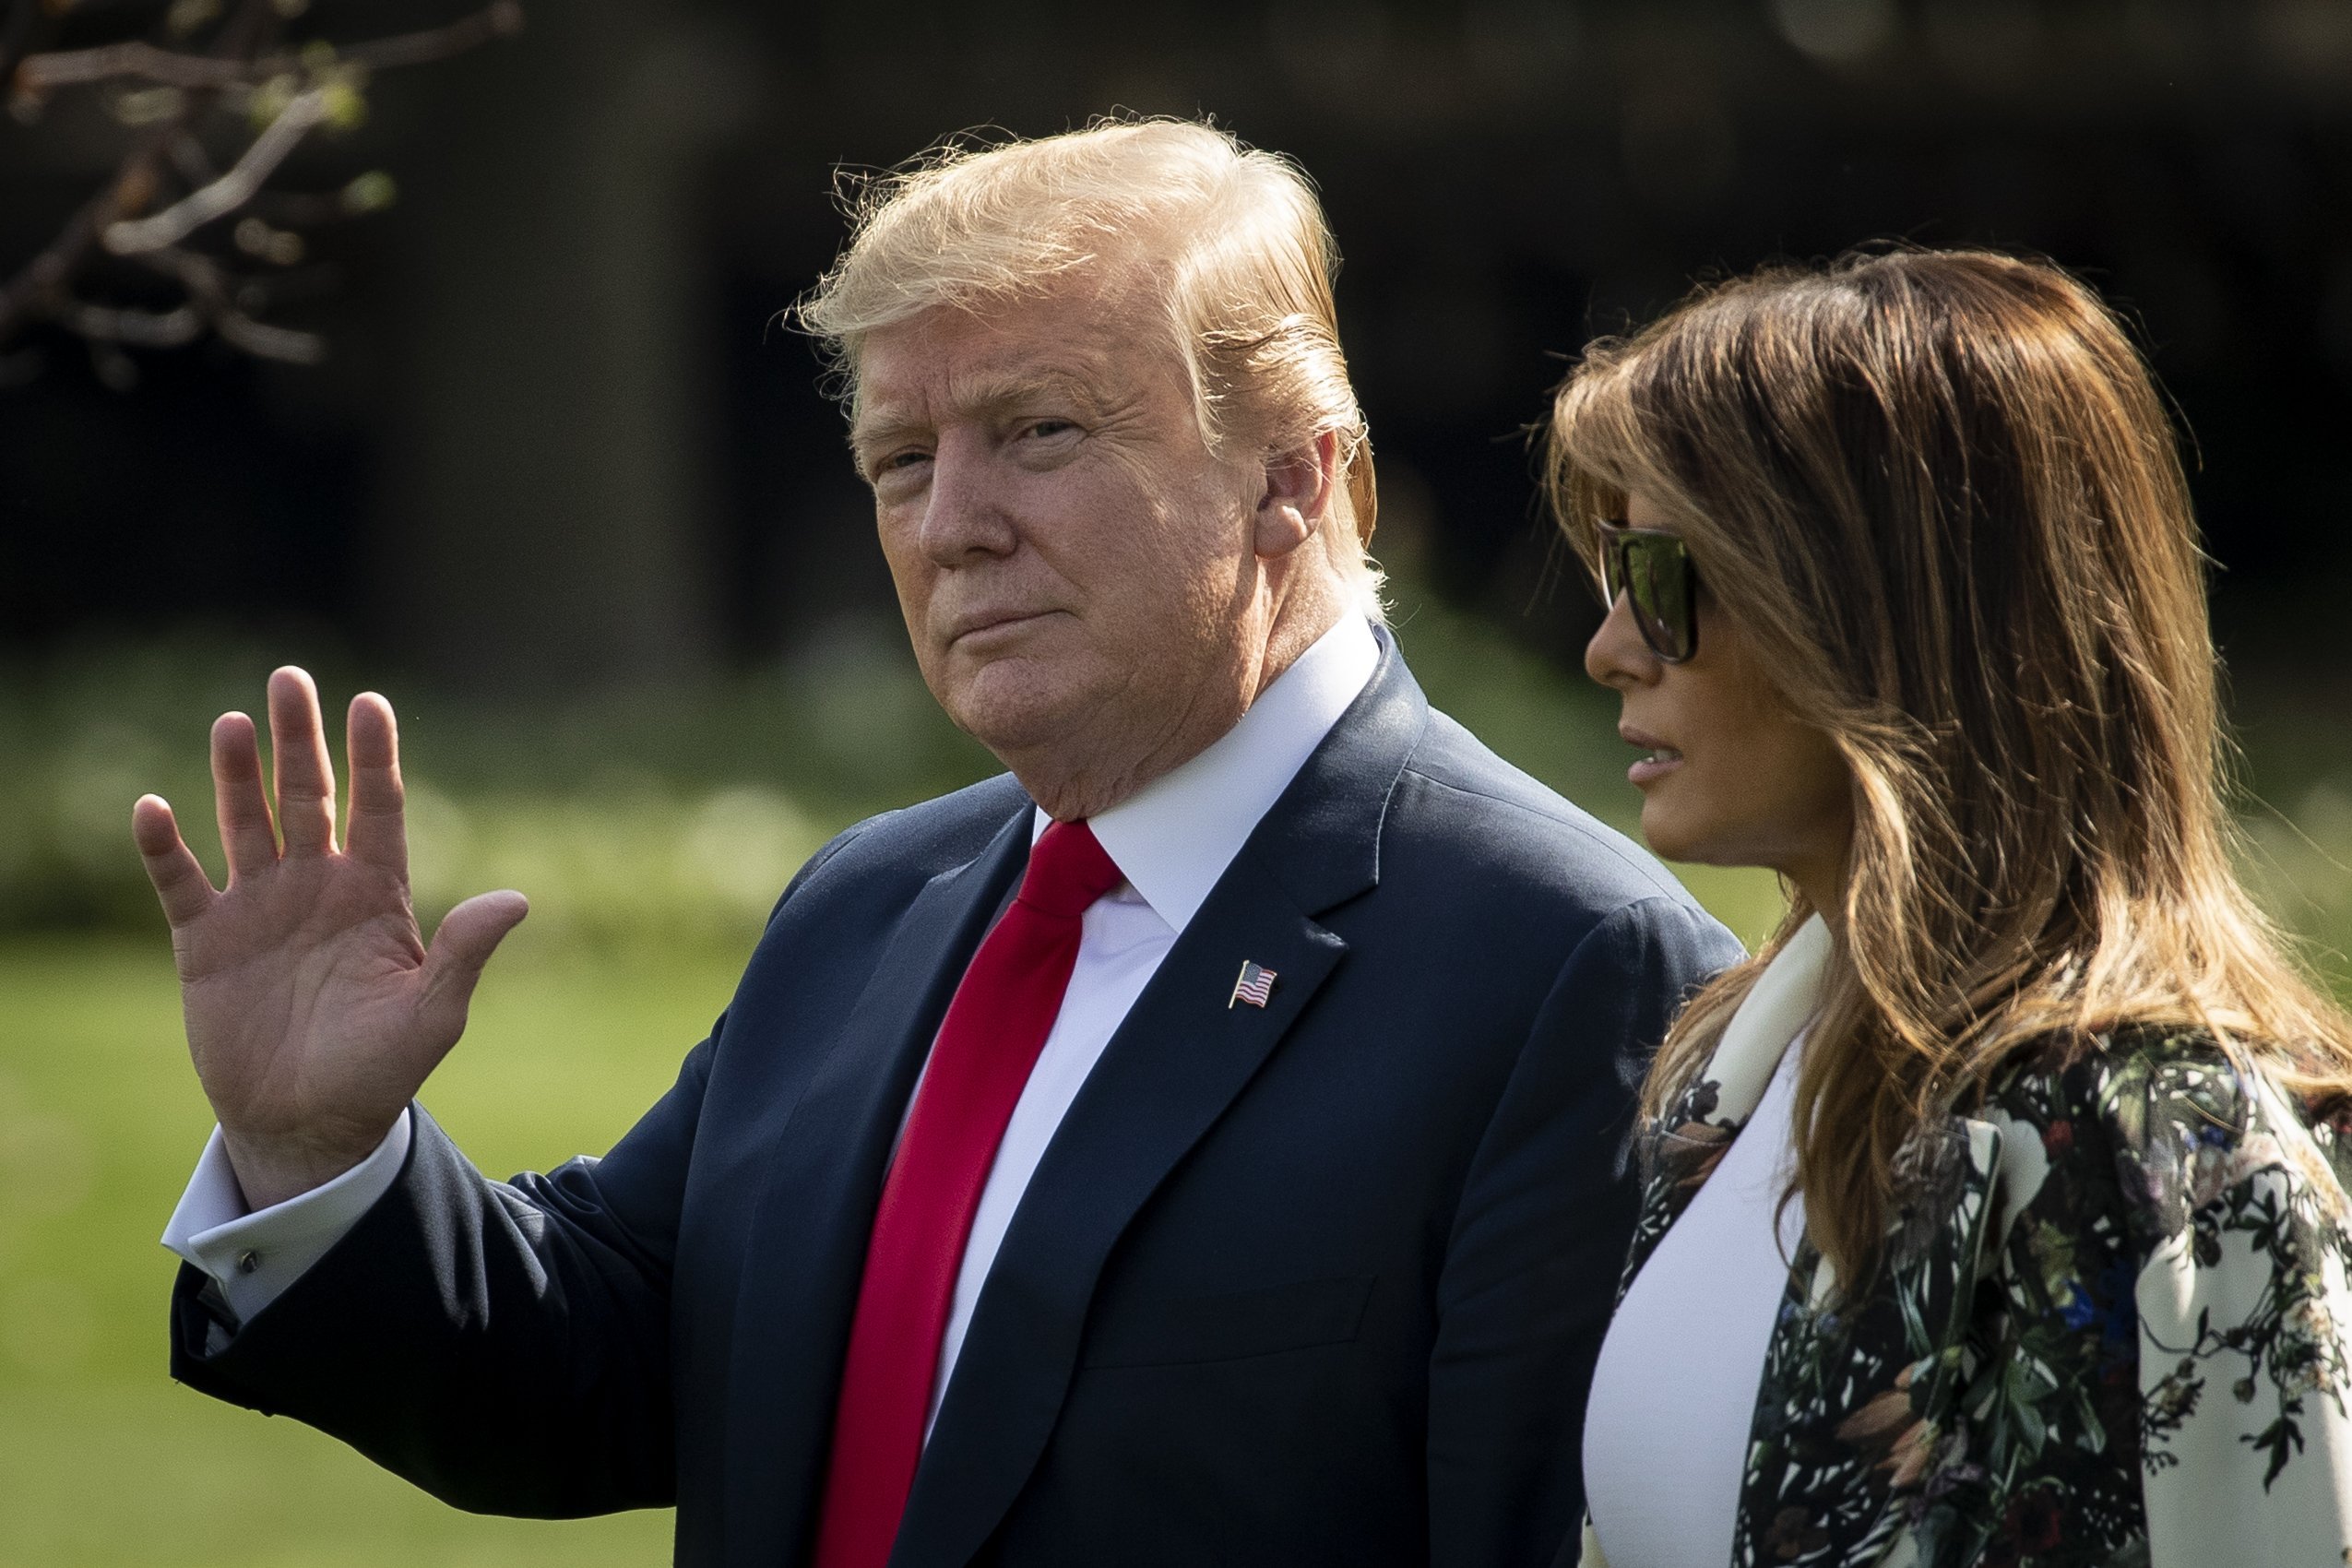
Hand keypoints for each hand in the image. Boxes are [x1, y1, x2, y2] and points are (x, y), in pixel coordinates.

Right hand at [132, 667, 526, 1209]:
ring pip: (246, 822)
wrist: (310, 1123)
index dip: (374, 757)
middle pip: (310, 796)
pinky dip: (165, 847)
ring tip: (233, 722)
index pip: (379, 809)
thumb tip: (518, 899)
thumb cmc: (381, 1070)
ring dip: (237, 776)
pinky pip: (180, 881)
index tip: (370, 702)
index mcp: (378, 895)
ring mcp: (260, 907)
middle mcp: (319, 886)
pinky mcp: (206, 940)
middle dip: (300, 740)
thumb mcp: (433, 1014)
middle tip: (290, 678)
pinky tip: (154, 808)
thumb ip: (465, 953)